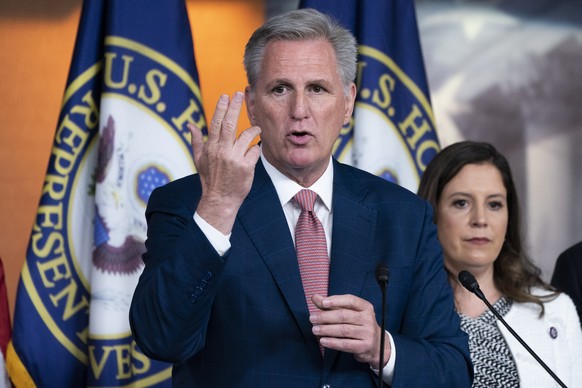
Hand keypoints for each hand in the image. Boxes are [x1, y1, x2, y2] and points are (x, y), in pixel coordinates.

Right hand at [189, 92, 260, 234]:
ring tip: (256, 129)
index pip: (216, 123)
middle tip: (240, 94)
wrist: (220, 200)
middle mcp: (221, 151)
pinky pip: (254, 151)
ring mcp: (234, 158)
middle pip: (229, 124)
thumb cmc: (210, 179)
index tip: (226, 96)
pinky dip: (254, 150)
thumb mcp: (199, 160)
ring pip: (246, 136)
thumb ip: (196, 141)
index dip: (221, 108)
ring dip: (253, 130)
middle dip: (235, 107)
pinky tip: (251, 155)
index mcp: (210, 147)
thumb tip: (190, 125)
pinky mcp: (246, 167)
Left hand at [310, 294, 389, 368]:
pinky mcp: (365, 346)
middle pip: (344, 315)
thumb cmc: (358, 325)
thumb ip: (331, 305)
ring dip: (327, 329)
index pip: (350, 300)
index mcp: (365, 307)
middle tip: (312, 318)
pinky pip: (346, 344)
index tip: (322, 303)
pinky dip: (333, 342)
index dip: (336, 301)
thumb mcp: (348, 312)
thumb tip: (315, 297)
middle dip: (326, 317)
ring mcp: (368, 333)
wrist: (376, 345)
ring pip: (344, 330)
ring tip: (315, 329)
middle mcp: (368, 318)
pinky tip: (323, 341)